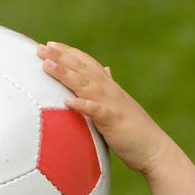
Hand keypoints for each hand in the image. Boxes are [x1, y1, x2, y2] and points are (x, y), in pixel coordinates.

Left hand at [38, 42, 169, 174]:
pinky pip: (95, 111)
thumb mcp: (118, 107)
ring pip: (85, 84)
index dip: (69, 52)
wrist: (154, 149)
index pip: (87, 63)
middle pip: (82, 68)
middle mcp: (110, 90)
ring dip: (65, 73)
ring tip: (47, 66)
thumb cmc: (134, 132)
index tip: (50, 44)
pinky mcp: (114, 121)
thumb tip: (106, 71)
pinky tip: (67, 102)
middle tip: (40, 48)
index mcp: (109, 87)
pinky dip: (82, 105)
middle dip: (61, 56)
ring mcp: (112, 104)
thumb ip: (108, 90)